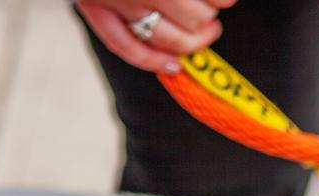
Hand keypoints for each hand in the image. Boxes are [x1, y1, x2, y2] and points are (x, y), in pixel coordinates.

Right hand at [76, 0, 236, 72]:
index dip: (223, 0)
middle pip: (195, 19)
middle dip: (209, 18)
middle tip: (212, 12)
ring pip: (170, 39)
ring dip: (196, 41)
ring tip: (207, 31)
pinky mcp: (94, 7)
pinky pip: (127, 47)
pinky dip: (153, 62)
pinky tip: (175, 66)